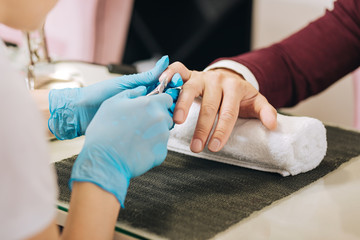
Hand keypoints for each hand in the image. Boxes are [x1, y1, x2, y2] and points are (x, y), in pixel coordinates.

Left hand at [48, 55, 170, 139]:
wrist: (80, 113)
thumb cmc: (99, 95)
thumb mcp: (125, 83)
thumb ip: (147, 76)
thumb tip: (165, 60)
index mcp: (141, 89)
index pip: (163, 87)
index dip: (173, 88)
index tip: (179, 87)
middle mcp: (141, 102)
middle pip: (164, 103)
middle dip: (171, 103)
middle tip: (176, 104)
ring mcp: (138, 115)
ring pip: (158, 115)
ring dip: (165, 115)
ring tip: (170, 116)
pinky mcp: (135, 127)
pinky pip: (149, 126)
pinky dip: (156, 126)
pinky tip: (160, 127)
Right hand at [69, 87, 172, 206]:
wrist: (104, 159)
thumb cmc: (105, 130)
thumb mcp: (112, 103)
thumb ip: (131, 93)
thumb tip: (142, 90)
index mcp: (150, 104)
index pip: (167, 99)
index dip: (158, 103)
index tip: (149, 108)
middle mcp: (160, 118)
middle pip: (166, 116)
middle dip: (156, 119)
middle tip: (139, 125)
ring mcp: (163, 137)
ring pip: (163, 132)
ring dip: (154, 133)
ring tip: (135, 138)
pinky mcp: (162, 153)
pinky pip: (160, 147)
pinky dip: (151, 148)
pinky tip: (137, 149)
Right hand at [160, 62, 276, 152]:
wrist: (229, 78)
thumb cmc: (240, 95)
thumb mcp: (256, 102)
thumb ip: (265, 111)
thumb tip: (272, 125)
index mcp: (235, 87)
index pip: (228, 112)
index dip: (222, 130)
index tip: (214, 147)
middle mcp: (217, 80)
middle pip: (209, 105)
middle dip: (202, 128)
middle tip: (197, 147)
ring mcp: (201, 76)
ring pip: (190, 87)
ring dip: (182, 105)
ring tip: (177, 122)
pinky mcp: (189, 74)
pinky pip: (177, 70)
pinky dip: (168, 76)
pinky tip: (160, 87)